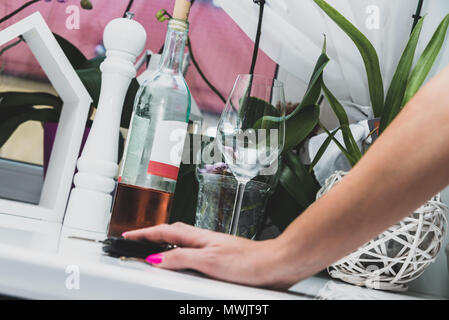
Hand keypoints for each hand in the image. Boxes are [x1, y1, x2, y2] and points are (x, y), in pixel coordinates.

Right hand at [123, 222, 289, 289]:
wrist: (274, 264)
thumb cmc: (248, 261)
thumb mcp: (209, 261)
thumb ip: (182, 257)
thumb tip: (157, 258)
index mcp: (199, 237)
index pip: (164, 231)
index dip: (144, 233)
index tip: (128, 235)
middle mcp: (204, 240)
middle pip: (171, 232)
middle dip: (152, 234)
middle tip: (137, 240)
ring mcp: (212, 247)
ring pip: (182, 241)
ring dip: (165, 242)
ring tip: (153, 248)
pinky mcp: (220, 257)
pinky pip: (192, 251)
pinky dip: (180, 253)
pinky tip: (183, 260)